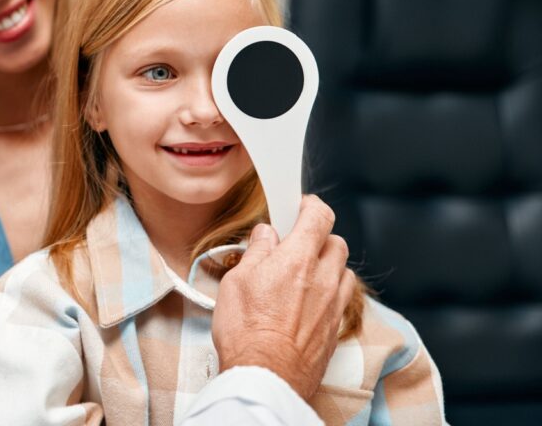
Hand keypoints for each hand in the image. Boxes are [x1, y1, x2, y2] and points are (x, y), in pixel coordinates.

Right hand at [211, 195, 355, 400]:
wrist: (266, 375)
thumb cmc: (246, 330)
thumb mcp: (237, 281)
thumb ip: (257, 252)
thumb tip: (267, 235)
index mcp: (298, 259)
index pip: (319, 217)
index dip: (311, 205)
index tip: (300, 206)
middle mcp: (323, 277)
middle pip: (336, 242)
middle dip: (319, 237)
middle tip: (296, 244)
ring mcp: (333, 304)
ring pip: (343, 270)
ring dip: (327, 265)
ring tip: (303, 274)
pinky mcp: (335, 328)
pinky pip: (341, 298)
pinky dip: (330, 291)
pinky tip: (310, 300)